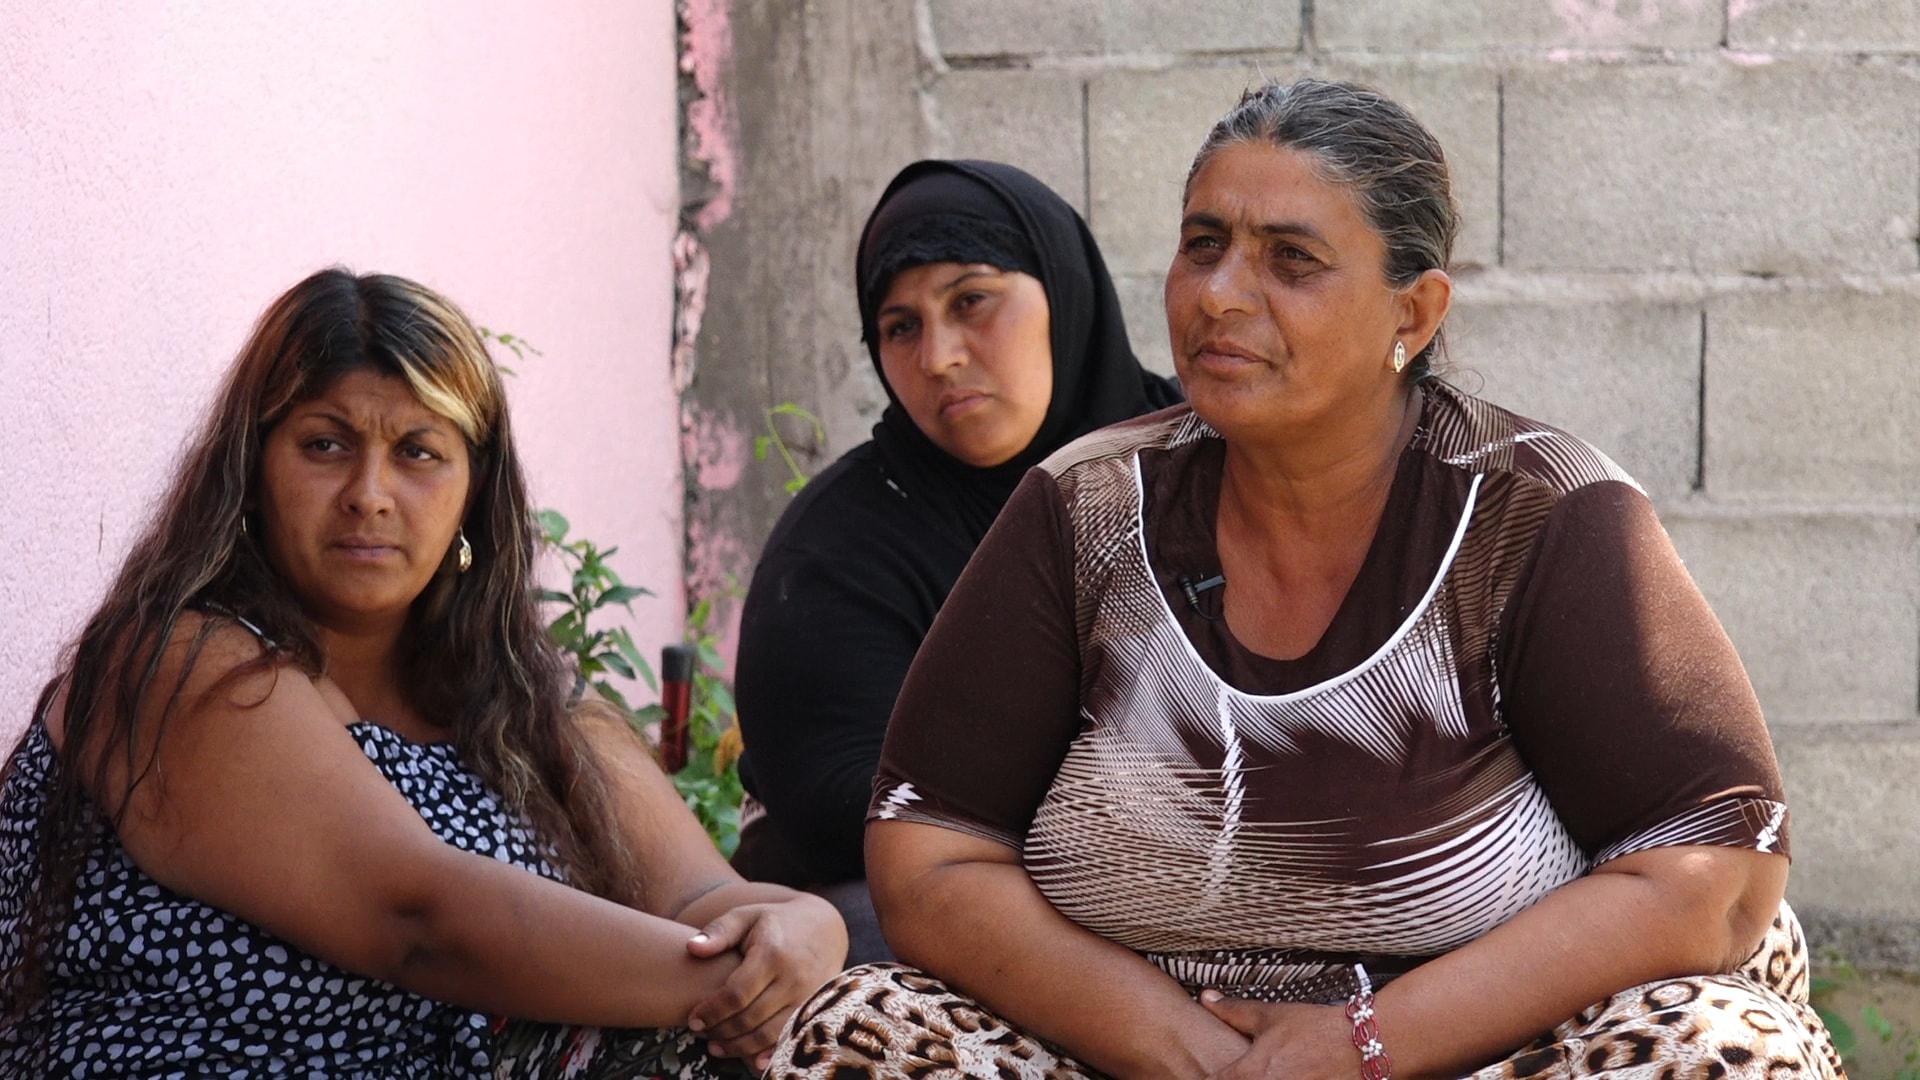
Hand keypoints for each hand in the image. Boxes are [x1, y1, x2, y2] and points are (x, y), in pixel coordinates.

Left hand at [684, 894, 847, 1069]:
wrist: (826, 927)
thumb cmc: (777, 922)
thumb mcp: (748, 916)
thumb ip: (719, 931)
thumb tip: (691, 948)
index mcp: (772, 953)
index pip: (736, 993)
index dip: (712, 1011)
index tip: (693, 1020)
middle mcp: (793, 977)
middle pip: (750, 1017)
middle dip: (720, 1031)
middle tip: (701, 1034)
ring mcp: (807, 996)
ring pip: (768, 1034)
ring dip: (739, 1046)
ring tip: (716, 1047)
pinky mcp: (815, 1009)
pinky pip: (789, 1038)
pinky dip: (768, 1053)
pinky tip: (750, 1059)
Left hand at [1199, 991, 1357, 1079]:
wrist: (1361, 1044)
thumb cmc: (1315, 1029)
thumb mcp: (1270, 1015)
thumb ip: (1233, 1011)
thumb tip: (1206, 998)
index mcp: (1250, 1072)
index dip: (1205, 1078)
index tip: (1204, 1073)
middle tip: (1235, 1072)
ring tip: (1268, 1072)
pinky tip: (1284, 1076)